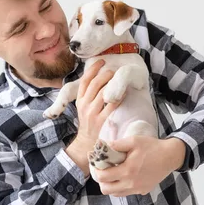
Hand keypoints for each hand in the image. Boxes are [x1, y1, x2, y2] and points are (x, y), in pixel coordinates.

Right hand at [65, 60, 120, 175]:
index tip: (101, 61)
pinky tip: (124, 92)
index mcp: (79, 100)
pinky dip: (118, 97)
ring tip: (118, 79)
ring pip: (103, 93)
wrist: (86, 143)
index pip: (85, 80)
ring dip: (112, 83)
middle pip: (95, 84)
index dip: (93, 69)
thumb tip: (97, 78)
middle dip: (105, 74)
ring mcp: (92, 113)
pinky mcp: (101, 121)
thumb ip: (88, 94)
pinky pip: (111, 106)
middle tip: (113, 70)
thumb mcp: (82, 107)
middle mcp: (84, 105)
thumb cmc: (87, 123)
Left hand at [92, 136, 185, 196]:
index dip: (96, 169)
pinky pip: (125, 193)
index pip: (102, 177)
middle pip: (105, 189)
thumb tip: (102, 146)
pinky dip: (120, 186)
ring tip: (113, 172)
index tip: (96, 161)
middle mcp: (131, 184)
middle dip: (101, 179)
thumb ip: (117, 144)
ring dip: (110, 184)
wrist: (170, 156)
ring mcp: (137, 190)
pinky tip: (124, 175)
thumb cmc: (151, 147)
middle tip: (103, 169)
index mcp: (127, 171)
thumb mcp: (133, 140)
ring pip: (115, 193)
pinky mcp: (143, 191)